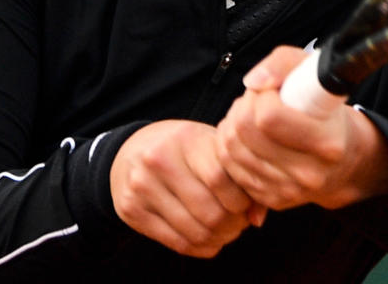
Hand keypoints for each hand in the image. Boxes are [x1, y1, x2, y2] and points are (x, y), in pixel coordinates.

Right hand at [110, 120, 265, 257]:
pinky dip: (201, 248)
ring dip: (219, 239)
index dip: (241, 200)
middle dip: (232, 224)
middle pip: (209, 211)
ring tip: (226, 231)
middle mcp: (159, 160)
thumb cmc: (182, 149)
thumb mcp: (209, 147)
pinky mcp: (131, 210)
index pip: (220, 179)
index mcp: (185, 139)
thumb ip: (237, 176)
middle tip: (239, 223)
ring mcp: (141, 187)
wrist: (130, 151)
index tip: (246, 204)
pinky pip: (176, 243)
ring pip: (194, 232)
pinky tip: (209, 239)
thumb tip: (256, 219)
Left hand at [216, 47, 387, 210]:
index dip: (261, 96)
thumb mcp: (313, 73)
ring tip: (249, 115)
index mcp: (328, 142)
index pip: (269, 117)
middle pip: (244, 132)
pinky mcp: (272, 200)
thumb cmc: (325, 110)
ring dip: (232, 125)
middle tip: (255, 100)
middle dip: (242, 107)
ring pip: (231, 150)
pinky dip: (229, 147)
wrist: (345, 160)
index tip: (271, 90)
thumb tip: (253, 82)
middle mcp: (310, 173)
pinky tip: (246, 137)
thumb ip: (282, 63)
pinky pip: (229, 169)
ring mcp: (290, 191)